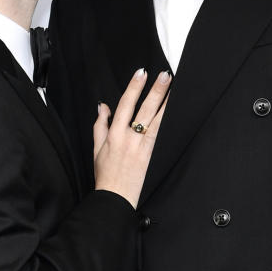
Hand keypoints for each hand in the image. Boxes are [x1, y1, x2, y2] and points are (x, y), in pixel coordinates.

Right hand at [92, 68, 170, 208]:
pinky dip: (167, 124)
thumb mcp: (96, 148)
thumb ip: (100, 124)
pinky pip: (161, 136)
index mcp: (114, 134)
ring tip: (175, 91)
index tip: (141, 73)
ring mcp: (142, 147)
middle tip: (165, 76)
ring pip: (157, 121)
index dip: (134, 87)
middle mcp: (129, 138)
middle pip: (145, 109)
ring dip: (166, 104)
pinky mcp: (151, 156)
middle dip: (156, 90)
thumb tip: (103, 107)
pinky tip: (174, 114)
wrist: (115, 197)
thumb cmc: (105, 174)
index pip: (125, 104)